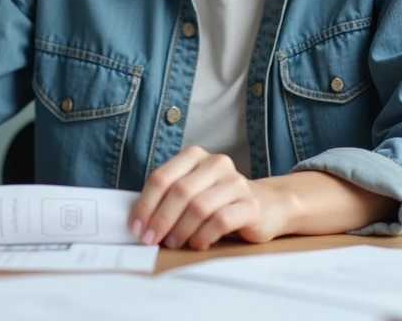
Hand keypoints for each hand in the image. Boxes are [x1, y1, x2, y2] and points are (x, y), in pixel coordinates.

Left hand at [128, 146, 280, 250]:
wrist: (265, 205)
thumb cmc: (217, 201)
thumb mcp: (192, 190)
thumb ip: (168, 197)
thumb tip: (138, 222)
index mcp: (195, 156)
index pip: (162, 177)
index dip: (145, 204)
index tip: (136, 228)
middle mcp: (216, 164)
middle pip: (179, 192)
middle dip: (160, 219)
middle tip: (151, 240)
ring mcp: (236, 183)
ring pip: (199, 207)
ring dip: (181, 230)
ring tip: (174, 244)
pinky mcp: (250, 205)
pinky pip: (220, 221)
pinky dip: (203, 236)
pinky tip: (197, 244)